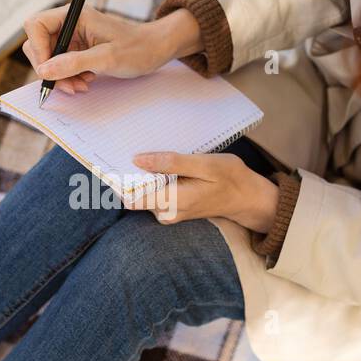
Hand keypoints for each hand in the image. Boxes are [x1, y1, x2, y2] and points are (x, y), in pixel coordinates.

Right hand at [22, 5, 200, 94]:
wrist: (156, 50)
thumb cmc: (137, 48)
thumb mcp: (106, 59)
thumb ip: (73, 63)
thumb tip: (44, 70)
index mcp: (74, 16)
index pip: (36, 26)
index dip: (38, 50)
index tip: (50, 71)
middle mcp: (69, 23)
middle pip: (38, 44)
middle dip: (50, 69)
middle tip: (68, 85)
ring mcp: (72, 37)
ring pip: (49, 59)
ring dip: (60, 77)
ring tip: (81, 86)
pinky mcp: (77, 49)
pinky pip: (61, 65)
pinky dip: (68, 77)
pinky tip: (85, 82)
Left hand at [125, 151, 279, 233]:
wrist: (247, 198)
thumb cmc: (229, 178)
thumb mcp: (204, 164)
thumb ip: (171, 163)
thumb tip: (138, 160)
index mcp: (173, 201)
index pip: (132, 199)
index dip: (119, 181)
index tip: (113, 161)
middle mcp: (167, 212)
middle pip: (135, 194)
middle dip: (131, 173)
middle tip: (131, 148)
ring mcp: (168, 213)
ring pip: (143, 194)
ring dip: (142, 175)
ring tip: (147, 153)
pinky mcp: (171, 209)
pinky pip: (153, 194)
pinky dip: (152, 180)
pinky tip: (160, 165)